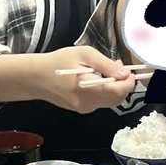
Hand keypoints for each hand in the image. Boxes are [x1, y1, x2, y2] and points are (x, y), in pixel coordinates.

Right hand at [0, 47, 135, 113]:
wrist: (36, 78)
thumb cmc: (59, 61)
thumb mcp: (84, 54)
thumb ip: (106, 64)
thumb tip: (125, 73)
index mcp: (88, 88)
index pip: (119, 91)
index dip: (129, 81)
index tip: (129, 70)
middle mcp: (88, 103)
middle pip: (118, 99)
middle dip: (124, 85)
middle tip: (118, 68)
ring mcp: (85, 109)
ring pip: (111, 102)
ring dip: (115, 88)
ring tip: (106, 71)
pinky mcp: (83, 110)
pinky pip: (101, 102)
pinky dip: (105, 91)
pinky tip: (96, 79)